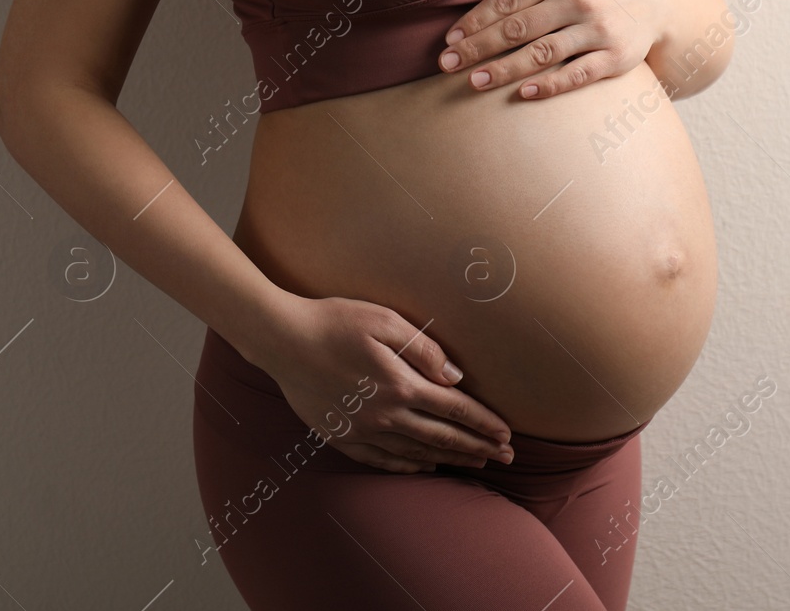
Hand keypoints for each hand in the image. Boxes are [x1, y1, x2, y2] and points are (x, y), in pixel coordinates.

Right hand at [251, 295, 514, 472]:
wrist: (282, 340)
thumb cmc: (335, 321)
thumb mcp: (385, 321)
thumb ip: (424, 349)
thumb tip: (455, 377)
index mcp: (400, 384)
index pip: (455, 410)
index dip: (484, 424)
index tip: (508, 435)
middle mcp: (385, 415)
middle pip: (442, 437)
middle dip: (478, 447)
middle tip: (506, 458)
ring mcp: (362, 430)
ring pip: (416, 452)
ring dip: (449, 459)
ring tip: (476, 463)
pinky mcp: (341, 436)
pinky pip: (382, 460)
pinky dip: (408, 466)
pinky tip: (424, 467)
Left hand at [438, 0, 675, 98]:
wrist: (656, 0)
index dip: (476, 20)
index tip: (451, 37)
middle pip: (518, 28)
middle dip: (478, 47)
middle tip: (448, 63)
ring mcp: (599, 30)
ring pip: (542, 54)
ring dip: (504, 69)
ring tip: (474, 81)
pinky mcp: (616, 57)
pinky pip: (577, 74)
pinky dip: (550, 85)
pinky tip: (524, 93)